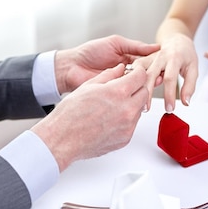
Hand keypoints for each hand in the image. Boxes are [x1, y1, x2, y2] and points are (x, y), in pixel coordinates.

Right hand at [31, 64, 148, 170]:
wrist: (62, 139)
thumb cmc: (70, 114)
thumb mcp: (89, 86)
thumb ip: (109, 75)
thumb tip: (120, 69)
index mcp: (118, 92)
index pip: (141, 77)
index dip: (138, 71)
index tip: (135, 71)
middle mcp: (127, 109)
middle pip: (144, 92)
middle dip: (138, 87)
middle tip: (126, 86)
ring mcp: (128, 126)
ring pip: (139, 109)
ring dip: (132, 103)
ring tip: (114, 104)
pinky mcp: (126, 138)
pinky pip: (132, 124)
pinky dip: (126, 118)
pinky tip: (111, 117)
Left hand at [54, 35, 159, 92]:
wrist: (71, 66)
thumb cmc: (90, 52)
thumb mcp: (115, 43)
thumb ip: (134, 46)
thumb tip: (154, 47)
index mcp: (127, 59)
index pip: (145, 61)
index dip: (155, 62)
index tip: (164, 62)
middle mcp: (125, 72)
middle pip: (144, 74)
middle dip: (153, 74)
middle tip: (161, 75)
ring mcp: (120, 83)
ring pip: (137, 84)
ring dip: (145, 84)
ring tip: (154, 82)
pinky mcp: (114, 93)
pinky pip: (127, 93)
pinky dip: (134, 92)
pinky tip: (141, 91)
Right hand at [133, 33, 198, 112]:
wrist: (177, 40)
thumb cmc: (186, 55)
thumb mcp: (193, 69)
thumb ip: (189, 86)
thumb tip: (186, 103)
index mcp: (174, 58)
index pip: (170, 78)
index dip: (169, 95)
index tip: (169, 108)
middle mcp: (160, 56)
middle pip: (150, 74)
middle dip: (147, 93)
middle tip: (147, 108)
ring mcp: (150, 57)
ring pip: (140, 71)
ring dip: (136, 85)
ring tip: (136, 101)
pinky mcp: (144, 59)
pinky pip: (135, 68)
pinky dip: (131, 78)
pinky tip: (131, 90)